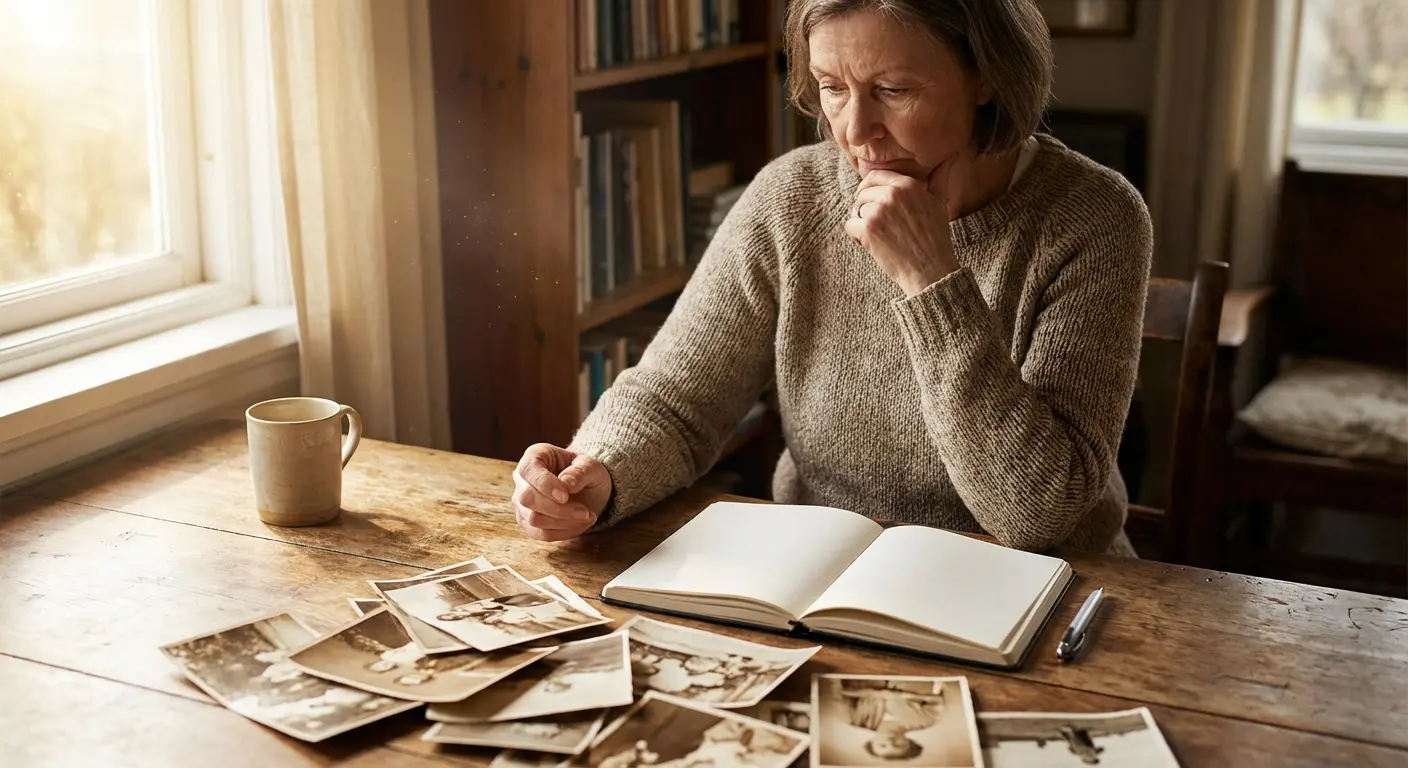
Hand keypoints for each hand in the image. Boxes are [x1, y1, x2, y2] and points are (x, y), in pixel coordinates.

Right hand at [511, 443, 611, 541]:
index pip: (529, 471)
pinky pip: (540, 534)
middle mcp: (522, 478)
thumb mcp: (591, 466)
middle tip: (585, 512)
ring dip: (564, 522)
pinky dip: (563, 532)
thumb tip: (566, 483)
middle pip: (528, 499)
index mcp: (535, 456)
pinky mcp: (527, 522)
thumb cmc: (585, 472)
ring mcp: (521, 502)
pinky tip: (579, 525)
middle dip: (559, 509)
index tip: (566, 496)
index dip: (545, 485)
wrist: (588, 489)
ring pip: (533, 520)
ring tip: (587, 516)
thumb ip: (580, 472)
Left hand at [844, 161, 959, 295]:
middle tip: (875, 223)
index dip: (868, 187)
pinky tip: (871, 244)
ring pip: (856, 209)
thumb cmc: (935, 238)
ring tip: (878, 235)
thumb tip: (949, 159)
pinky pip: (849, 225)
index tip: (868, 198)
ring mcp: (878, 212)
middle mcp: (892, 195)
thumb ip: (938, 180)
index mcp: (908, 185)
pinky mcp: (868, 230)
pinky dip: (856, 236)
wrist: (930, 270)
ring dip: (862, 222)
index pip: (875, 176)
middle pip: (862, 193)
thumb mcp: (939, 204)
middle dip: (864, 207)